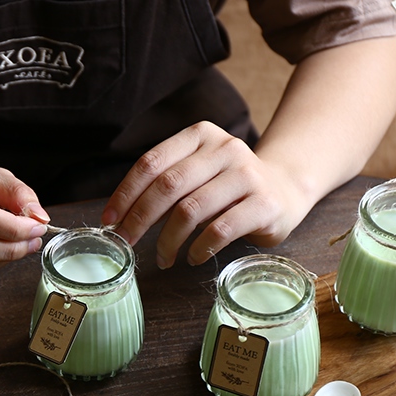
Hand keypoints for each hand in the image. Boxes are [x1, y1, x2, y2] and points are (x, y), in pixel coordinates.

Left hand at [100, 122, 310, 267]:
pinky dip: (199, 248)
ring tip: (163, 259)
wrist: (285, 189)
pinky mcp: (264, 203)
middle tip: (126, 243)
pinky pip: (220, 230)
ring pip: (191, 210)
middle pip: (168, 186)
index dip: (125, 194)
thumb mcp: (196, 174)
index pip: (152, 163)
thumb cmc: (227, 187)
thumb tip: (120, 219)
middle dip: (139, 218)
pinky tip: (192, 257)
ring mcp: (247, 174)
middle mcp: (224, 149)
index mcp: (199, 136)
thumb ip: (164, 186)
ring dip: (168, 240)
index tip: (110, 220)